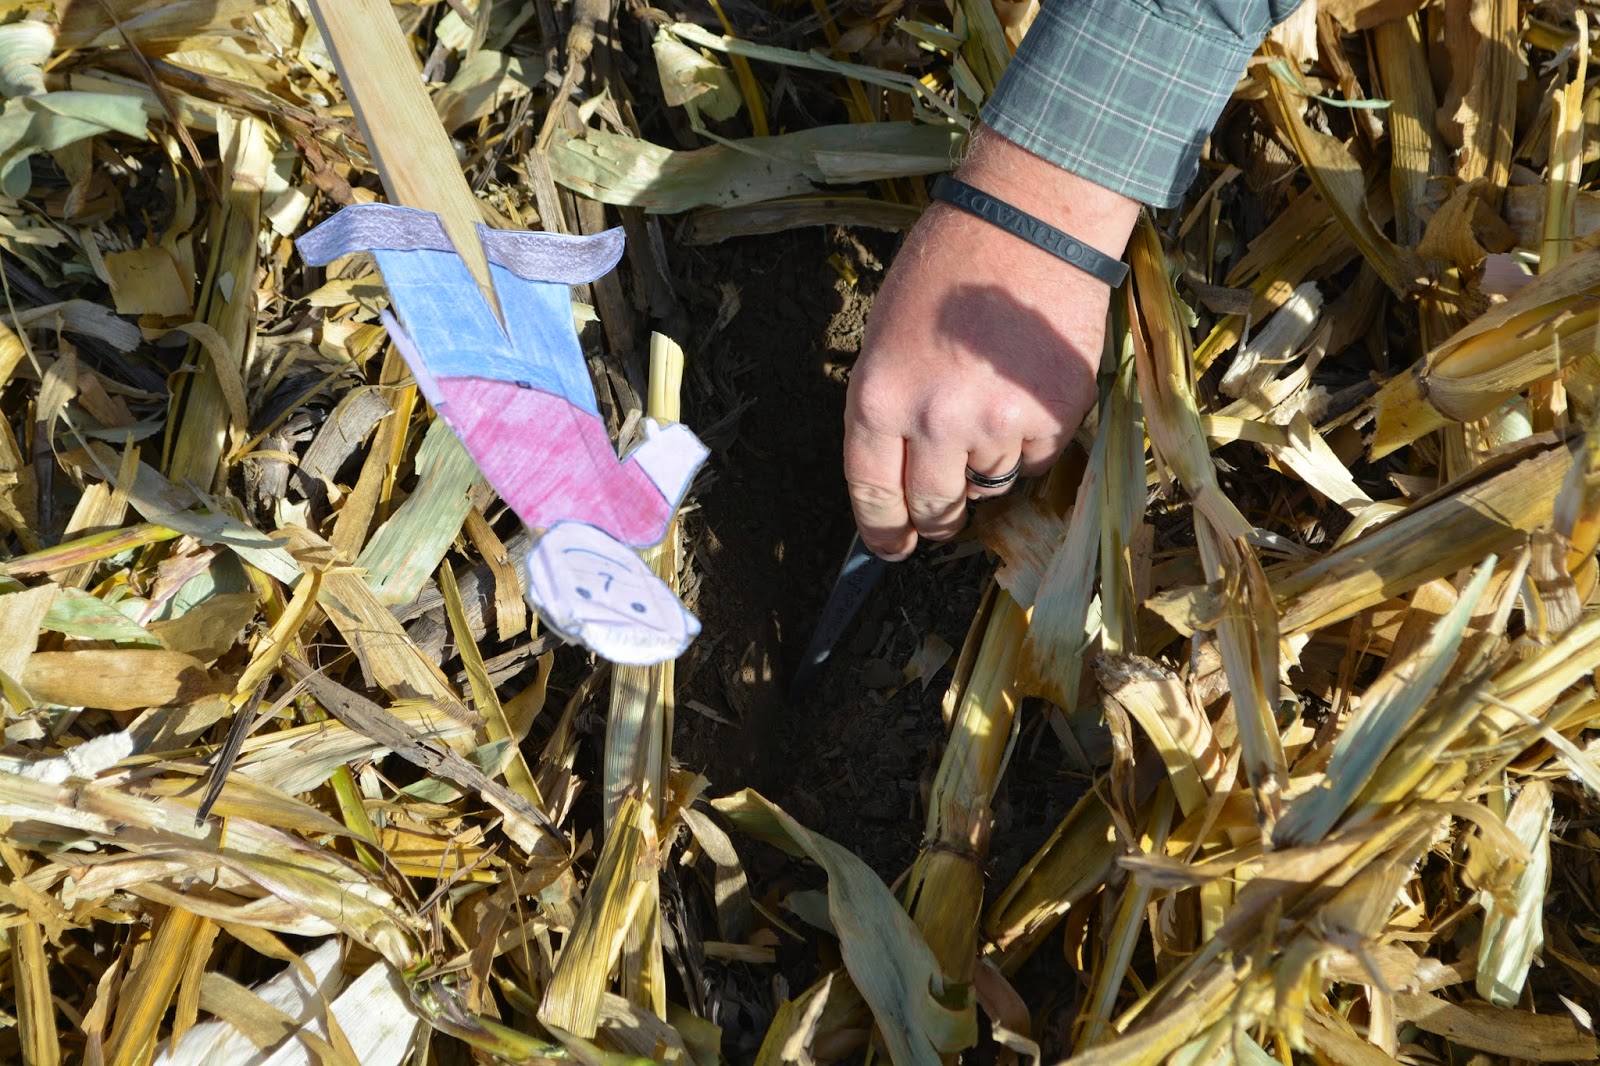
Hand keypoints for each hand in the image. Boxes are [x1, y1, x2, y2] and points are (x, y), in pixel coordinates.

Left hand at [843, 126, 1139, 559]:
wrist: (1031, 221)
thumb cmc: (949, 265)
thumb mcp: (889, 335)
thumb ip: (891, 406)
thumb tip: (901, 468)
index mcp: (879, 399)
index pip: (872, 492)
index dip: (882, 532)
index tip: (890, 549)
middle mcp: (934, 422)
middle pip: (935, 505)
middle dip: (936, 518)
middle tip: (942, 516)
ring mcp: (997, 425)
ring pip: (990, 482)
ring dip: (988, 462)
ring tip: (992, 401)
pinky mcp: (1052, 419)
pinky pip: (1036, 459)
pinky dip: (1031, 441)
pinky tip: (1026, 390)